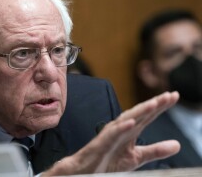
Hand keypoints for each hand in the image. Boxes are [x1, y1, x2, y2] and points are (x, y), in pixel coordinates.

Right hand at [42, 91, 179, 175]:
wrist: (86, 170)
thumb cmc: (108, 161)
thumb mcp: (137, 157)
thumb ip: (155, 150)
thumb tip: (177, 145)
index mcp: (130, 131)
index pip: (147, 116)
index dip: (161, 106)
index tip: (174, 96)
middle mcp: (121, 129)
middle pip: (139, 114)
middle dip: (154, 104)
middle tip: (170, 95)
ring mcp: (110, 135)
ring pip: (126, 120)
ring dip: (140, 112)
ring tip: (154, 104)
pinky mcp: (101, 144)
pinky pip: (111, 135)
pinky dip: (121, 128)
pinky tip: (131, 123)